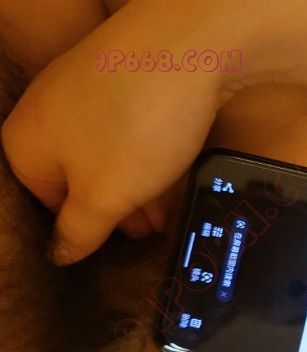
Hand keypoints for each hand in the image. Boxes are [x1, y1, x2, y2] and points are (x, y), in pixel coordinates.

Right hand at [1, 5, 243, 263]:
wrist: (186, 47)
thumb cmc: (133, 129)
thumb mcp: (104, 195)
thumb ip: (79, 230)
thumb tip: (59, 254)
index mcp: (25, 145)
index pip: (48, 205)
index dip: (87, 230)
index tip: (121, 245)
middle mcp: (48, 113)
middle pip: (79, 178)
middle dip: (116, 209)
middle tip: (150, 230)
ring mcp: (86, 90)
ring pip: (108, 154)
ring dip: (137, 186)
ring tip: (166, 207)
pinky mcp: (123, 77)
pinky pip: (130, 128)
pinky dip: (150, 154)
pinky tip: (173, 169)